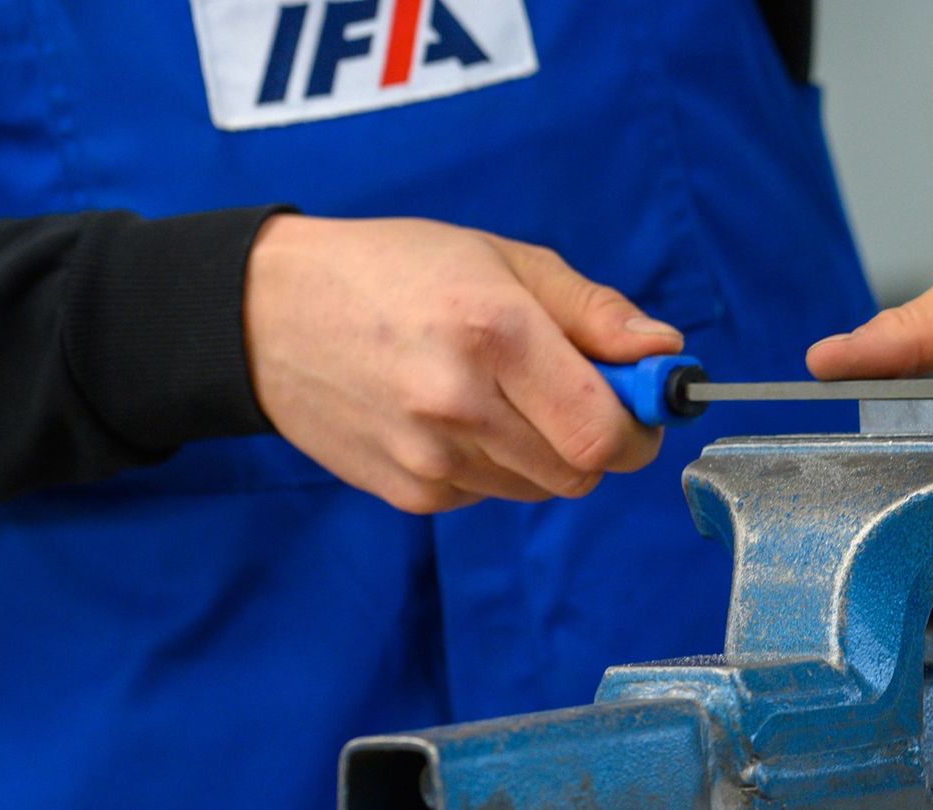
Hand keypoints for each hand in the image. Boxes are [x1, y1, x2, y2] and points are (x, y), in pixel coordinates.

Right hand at [244, 215, 683, 512]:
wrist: (267, 314)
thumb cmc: (394, 271)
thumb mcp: (502, 259)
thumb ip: (594, 311)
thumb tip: (665, 353)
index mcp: (494, 333)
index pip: (603, 432)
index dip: (638, 428)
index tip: (638, 403)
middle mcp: (458, 405)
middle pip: (580, 473)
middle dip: (596, 440)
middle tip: (571, 392)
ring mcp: (428, 459)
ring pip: (538, 488)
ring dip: (543, 450)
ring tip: (497, 391)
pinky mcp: (408, 494)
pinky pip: (489, 493)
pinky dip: (494, 463)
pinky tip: (452, 414)